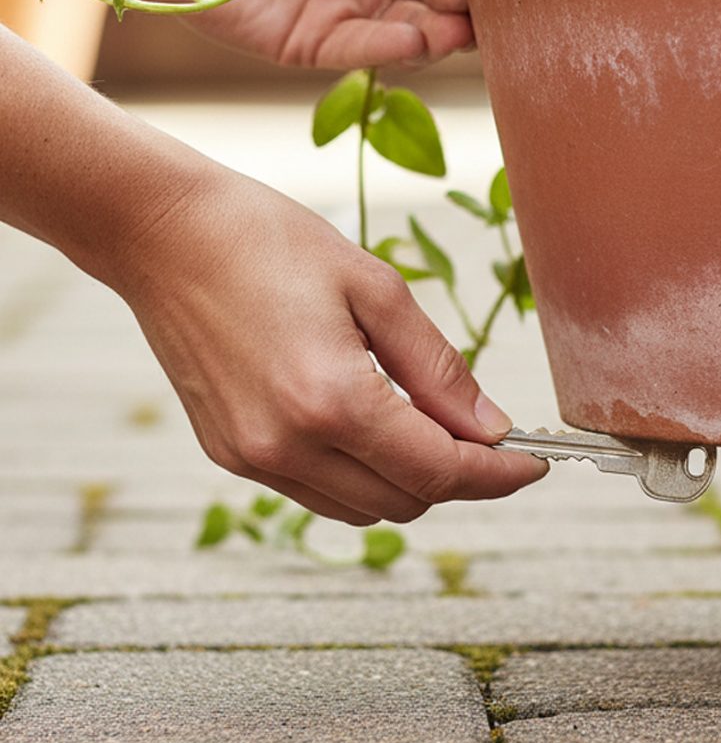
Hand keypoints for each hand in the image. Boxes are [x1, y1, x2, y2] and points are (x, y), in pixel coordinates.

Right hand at [117, 160, 545, 523]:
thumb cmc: (270, 241)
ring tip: (429, 421)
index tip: (534, 465)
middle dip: (460, 475)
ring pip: (364, 508)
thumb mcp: (376, 288)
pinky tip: (373, 423)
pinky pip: (318, 492)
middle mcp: (287, 446)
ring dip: (410, 479)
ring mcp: (252, 458)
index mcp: (331, 400)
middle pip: (407, 501)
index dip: (498, 476)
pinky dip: (361, 474)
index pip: (440, 471)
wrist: (164, 233)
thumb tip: (491, 427)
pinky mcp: (229, 454)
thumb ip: (438, 367)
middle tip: (486, 430)